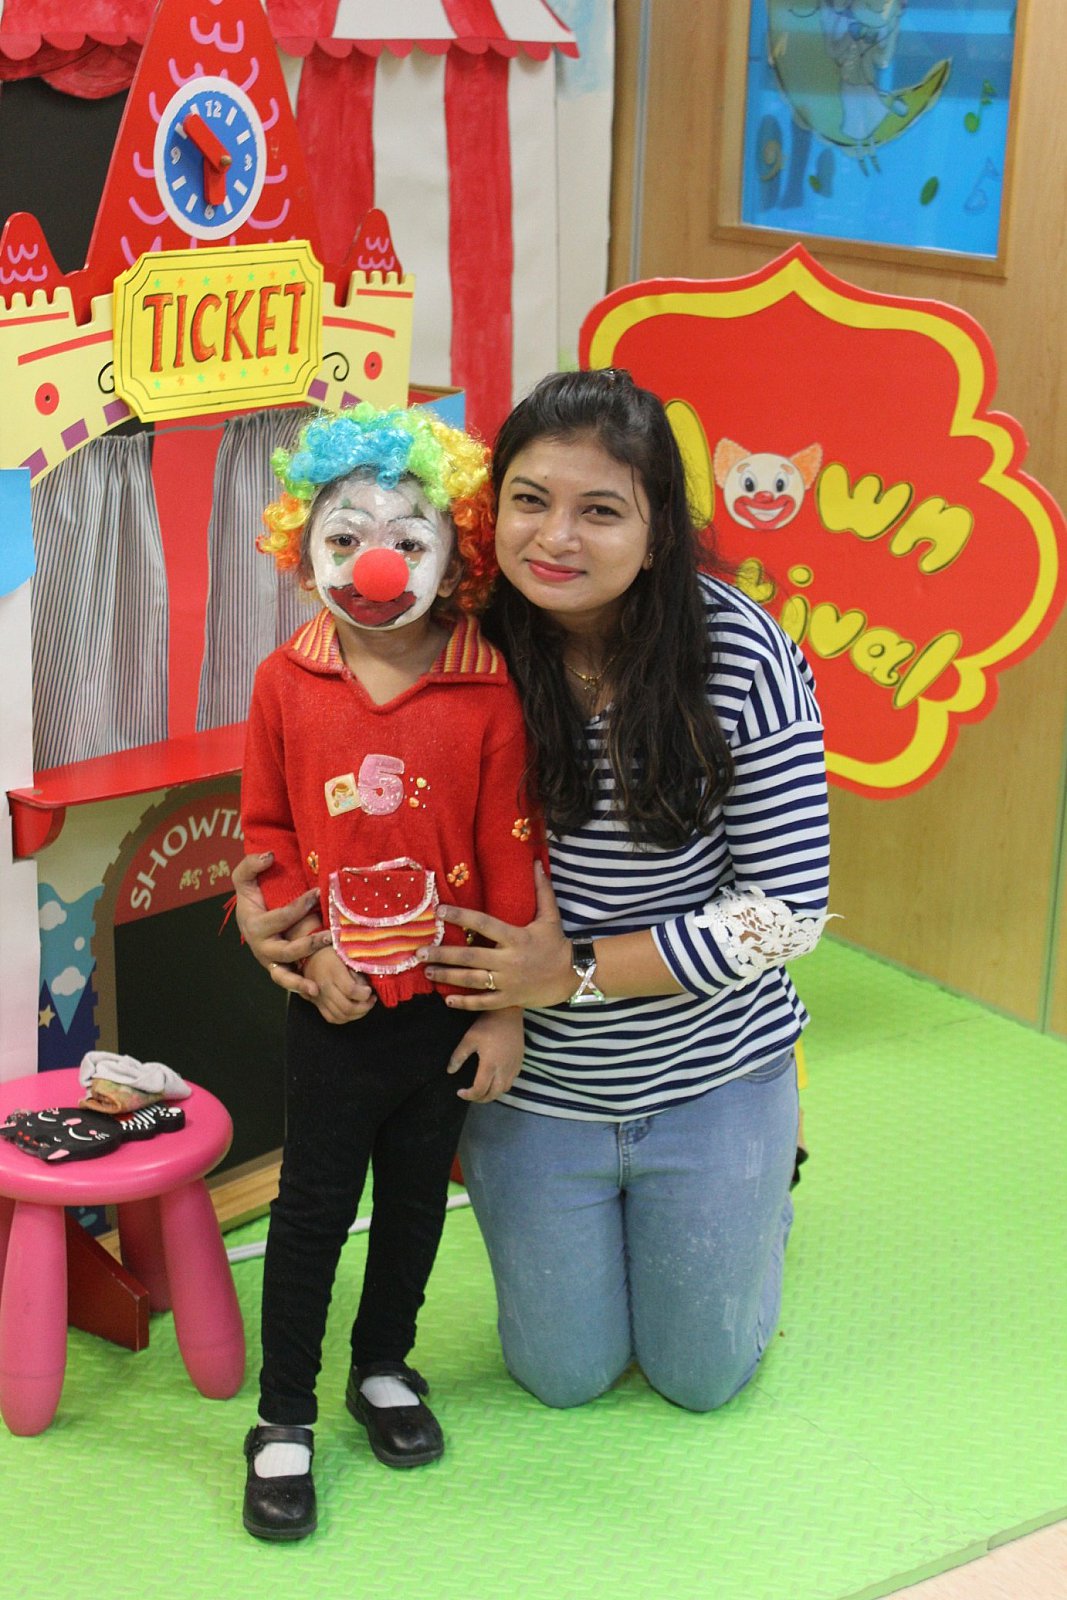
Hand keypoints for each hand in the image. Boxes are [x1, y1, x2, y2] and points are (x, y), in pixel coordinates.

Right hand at [231, 852, 332, 999]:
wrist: (249, 916)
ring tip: (318, 984)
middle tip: (331, 934)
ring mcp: (269, 961)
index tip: (319, 893)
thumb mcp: (244, 878)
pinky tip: (316, 991)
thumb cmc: (251, 896)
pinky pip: (287, 982)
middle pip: (285, 950)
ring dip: (301, 979)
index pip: (281, 917)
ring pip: (283, 974)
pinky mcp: (278, 969)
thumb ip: (251, 864)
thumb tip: (269, 856)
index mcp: (254, 925)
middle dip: (308, 943)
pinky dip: (298, 988)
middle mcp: (261, 947)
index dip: (300, 905)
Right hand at [303, 946, 376, 1024]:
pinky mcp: (317, 1004)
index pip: (350, 990)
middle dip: (364, 1007)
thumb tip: (365, 987)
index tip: (370, 990)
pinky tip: (353, 1012)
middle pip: (346, 1007)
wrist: (309, 955)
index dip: (364, 994)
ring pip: (340, 1016)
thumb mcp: (346, 954)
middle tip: (371, 1000)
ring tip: (365, 1005)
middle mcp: (324, 986)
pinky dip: (345, 1018)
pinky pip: (331, 1018)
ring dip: (357, 1015)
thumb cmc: (331, 952)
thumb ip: (356, 970)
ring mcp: (319, 997)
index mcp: (332, 971)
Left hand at [421, 865, 572, 1010]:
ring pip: (472, 980)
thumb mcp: (550, 916)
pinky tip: (447, 999)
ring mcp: (508, 982)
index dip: (461, 916)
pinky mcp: (510, 999)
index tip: (440, 912)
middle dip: (443, 954)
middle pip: (470, 956)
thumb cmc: (557, 944)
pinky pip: (484, 1003)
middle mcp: (509, 960)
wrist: (574, 975)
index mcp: (516, 937)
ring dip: (447, 976)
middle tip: (420, 951)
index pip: (484, 924)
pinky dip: (465, 1003)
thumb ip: (541, 890)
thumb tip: (534, 862)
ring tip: (427, 971)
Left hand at [447, 1009, 524, 1101]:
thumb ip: (458, 1057)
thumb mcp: (469, 1039)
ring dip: (492, 1094)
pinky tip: (494, 1079)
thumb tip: (450, 1071)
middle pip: (493, 1094)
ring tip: (482, 1089)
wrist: (508, 1014)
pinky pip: (511, 1080)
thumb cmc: (486, 1025)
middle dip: (480, 1099)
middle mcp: (504, 1069)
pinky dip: (501, 1085)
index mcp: (490, 1065)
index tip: (460, 1092)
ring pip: (504, 1089)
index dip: (468, 1095)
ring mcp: (514, 1066)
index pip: (479, 1090)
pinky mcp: (519, 1062)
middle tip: (470, 1095)